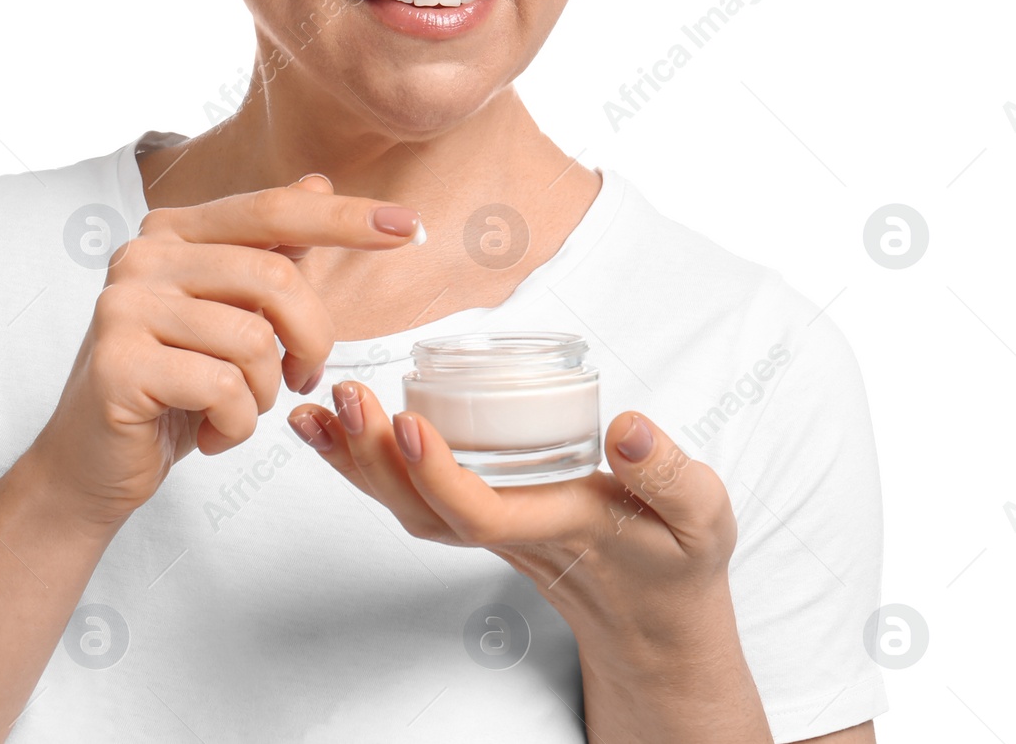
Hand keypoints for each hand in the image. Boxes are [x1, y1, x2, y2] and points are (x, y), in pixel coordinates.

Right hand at [30, 175, 421, 532]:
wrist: (94, 464)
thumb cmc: (172, 387)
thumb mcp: (226, 314)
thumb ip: (267, 251)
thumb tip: (318, 182)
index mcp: (172, 232)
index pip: (272, 211)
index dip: (343, 218)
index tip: (408, 226)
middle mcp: (142, 256)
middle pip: (274, 279)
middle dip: (311, 339)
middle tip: (300, 378)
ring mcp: (124, 307)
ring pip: (254, 340)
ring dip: (266, 392)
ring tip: (237, 408)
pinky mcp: (118, 364)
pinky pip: (225, 389)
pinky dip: (236, 426)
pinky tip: (210, 434)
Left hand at [288, 382, 738, 656]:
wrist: (655, 619)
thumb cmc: (677, 559)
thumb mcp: (702, 517)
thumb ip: (669, 474)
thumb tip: (629, 427)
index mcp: (561, 527)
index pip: (483, 513)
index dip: (439, 474)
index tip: (407, 422)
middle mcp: (509, 534)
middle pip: (423, 512)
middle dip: (376, 459)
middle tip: (345, 397)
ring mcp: (485, 530)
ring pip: (406, 507)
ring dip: (355, 461)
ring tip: (313, 412)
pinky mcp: (473, 516)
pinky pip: (409, 496)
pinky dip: (364, 461)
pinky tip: (332, 426)